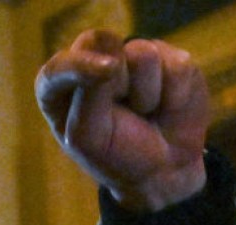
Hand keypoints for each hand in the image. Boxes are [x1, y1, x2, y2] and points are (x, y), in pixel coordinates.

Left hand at [35, 30, 208, 210]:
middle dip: (119, 82)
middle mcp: (92, 63)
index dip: (80, 65)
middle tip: (124, 115)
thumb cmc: (117, 156)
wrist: (164, 171)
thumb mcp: (91, 137)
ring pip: (143, 54)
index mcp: (60, 86)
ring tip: (146, 112)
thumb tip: (113, 60)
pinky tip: (168, 107)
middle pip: (102, 43)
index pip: (60, 65)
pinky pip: (176, 65)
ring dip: (147, 94)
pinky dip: (174, 95)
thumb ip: (89, 96)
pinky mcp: (167, 58)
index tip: (109, 73)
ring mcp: (131, 57)